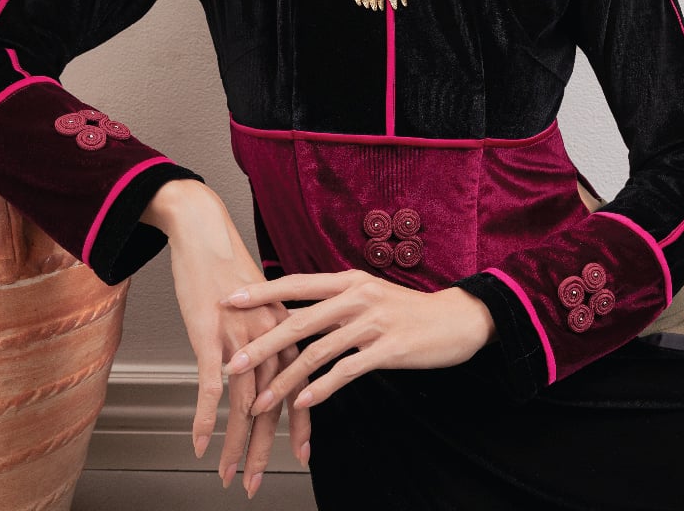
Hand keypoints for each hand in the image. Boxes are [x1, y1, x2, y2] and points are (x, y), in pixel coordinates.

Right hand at [142, 182, 311, 497]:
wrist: (206, 233)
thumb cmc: (230, 266)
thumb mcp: (261, 301)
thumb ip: (271, 332)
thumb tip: (274, 361)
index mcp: (286, 328)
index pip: (300, 385)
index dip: (301, 425)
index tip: (304, 456)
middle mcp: (269, 336)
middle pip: (271, 404)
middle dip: (265, 450)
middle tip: (257, 484)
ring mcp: (240, 337)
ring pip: (243, 404)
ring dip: (236, 446)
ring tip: (230, 475)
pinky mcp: (209, 335)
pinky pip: (209, 386)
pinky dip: (204, 419)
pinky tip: (200, 443)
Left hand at [219, 270, 495, 415]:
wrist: (455, 318)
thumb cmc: (405, 310)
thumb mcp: (368, 295)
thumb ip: (334, 303)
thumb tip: (294, 313)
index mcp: (347, 280)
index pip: (295, 284)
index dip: (261, 293)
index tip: (228, 300)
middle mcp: (356, 296)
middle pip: (298, 321)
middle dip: (261, 345)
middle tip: (232, 363)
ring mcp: (372, 322)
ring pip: (317, 352)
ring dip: (285, 380)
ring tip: (260, 401)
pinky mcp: (388, 348)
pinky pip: (347, 370)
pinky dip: (322, 388)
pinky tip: (304, 403)